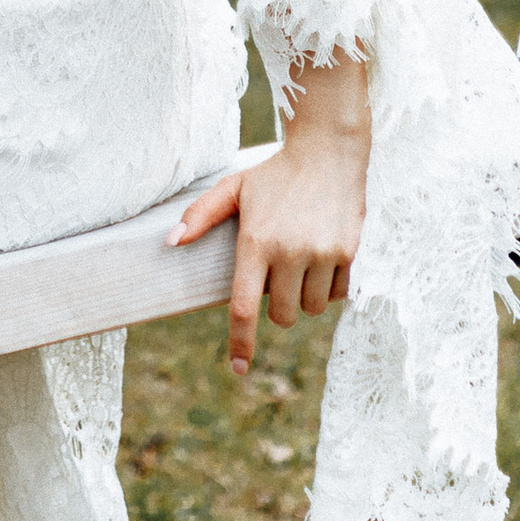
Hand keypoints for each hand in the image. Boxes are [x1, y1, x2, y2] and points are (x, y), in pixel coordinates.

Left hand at [173, 50, 370, 379]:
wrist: (329, 151)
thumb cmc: (275, 173)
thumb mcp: (235, 188)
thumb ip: (201, 215)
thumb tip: (171, 242)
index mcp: (255, 241)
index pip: (244, 307)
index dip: (240, 342)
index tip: (239, 368)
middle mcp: (288, 252)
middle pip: (282, 316)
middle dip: (278, 307)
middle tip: (278, 276)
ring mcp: (321, 253)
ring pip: (311, 309)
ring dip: (304, 297)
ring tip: (302, 261)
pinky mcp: (348, 252)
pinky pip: (337, 294)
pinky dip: (329, 286)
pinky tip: (323, 256)